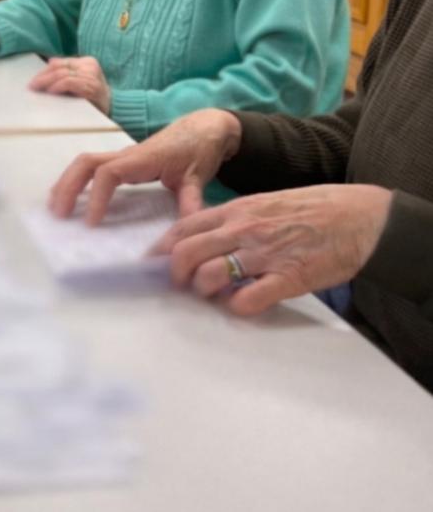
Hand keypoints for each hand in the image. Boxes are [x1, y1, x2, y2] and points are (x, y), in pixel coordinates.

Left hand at [29, 56, 110, 112]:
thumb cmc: (95, 98)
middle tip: (31, 85)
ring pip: (62, 74)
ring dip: (46, 82)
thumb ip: (68, 73)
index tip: (34, 80)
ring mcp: (91, 76)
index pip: (60, 63)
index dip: (44, 71)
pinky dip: (57, 86)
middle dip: (42, 77)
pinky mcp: (91, 87)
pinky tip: (50, 91)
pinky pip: (69, 82)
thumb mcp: (81, 82)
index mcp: (87, 62)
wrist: (116, 110)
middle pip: (59, 67)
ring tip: (36, 89)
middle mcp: (89, 66)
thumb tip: (48, 63)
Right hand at [48, 108, 242, 223]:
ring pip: (85, 162)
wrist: (203, 128)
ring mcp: (123, 156)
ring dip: (67, 182)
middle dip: (68, 186)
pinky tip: (69, 196)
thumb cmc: (199, 149)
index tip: (91, 222)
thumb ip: (192, 200)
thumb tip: (186, 228)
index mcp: (142, 159)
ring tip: (55, 206)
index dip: (97, 196)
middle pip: (86, 162)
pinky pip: (93, 166)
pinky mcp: (124, 161)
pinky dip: (77, 179)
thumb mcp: (199, 176)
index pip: (109, 173)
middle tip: (59, 213)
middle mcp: (126, 155)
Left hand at [152, 184, 392, 315]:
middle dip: (176, 274)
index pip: (183, 228)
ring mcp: (265, 253)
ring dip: (205, 291)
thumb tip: (203, 241)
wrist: (358, 217)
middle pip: (188, 253)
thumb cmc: (310, 210)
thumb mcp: (263, 204)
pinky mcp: (289, 277)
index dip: (162, 249)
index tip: (153, 263)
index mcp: (236, 211)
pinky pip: (250, 299)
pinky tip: (242, 306)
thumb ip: (233, 221)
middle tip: (182, 286)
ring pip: (211, 275)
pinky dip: (238, 307)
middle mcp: (244, 230)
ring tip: (214, 295)